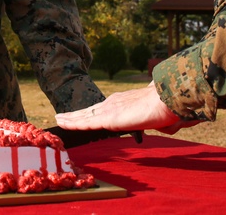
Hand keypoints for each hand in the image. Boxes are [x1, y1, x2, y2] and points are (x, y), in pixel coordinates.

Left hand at [55, 81, 189, 133]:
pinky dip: (73, 123)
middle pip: (89, 111)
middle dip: (75, 115)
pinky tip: (63, 123)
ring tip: (58, 119)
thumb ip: (156, 120)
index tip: (80, 116)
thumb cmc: (165, 107)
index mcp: (122, 102)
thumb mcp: (156, 116)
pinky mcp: (107, 119)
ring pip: (83, 115)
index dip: (90, 113)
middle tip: (61, 116)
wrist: (165, 100)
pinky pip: (85, 122)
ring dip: (70, 118)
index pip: (101, 109)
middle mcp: (112, 103)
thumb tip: (167, 125)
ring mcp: (109, 110)